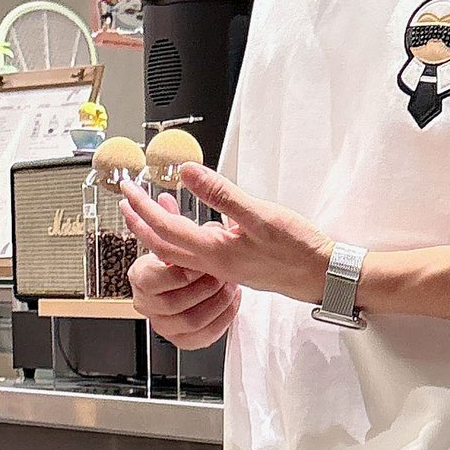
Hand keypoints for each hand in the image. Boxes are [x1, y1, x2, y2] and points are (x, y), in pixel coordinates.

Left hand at [119, 166, 331, 306]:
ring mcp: (225, 268)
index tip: (127, 190)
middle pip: (164, 246)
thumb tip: (188, 172)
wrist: (323, 277)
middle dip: (141, 223)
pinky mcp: (237, 266)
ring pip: (180, 252)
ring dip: (160, 230)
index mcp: (216, 253)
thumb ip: (221, 193)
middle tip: (126, 201)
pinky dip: (184, 237)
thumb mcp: (260, 215)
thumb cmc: (298, 250)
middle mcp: (215, 265)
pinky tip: (191, 224)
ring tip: (151, 208)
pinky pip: (198, 253)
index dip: (142, 208)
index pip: (165, 230)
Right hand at [124, 185, 238, 348]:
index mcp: (141, 276)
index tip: (199, 260)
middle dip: (201, 286)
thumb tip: (166, 198)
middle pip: (174, 302)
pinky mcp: (182, 339)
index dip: (180, 270)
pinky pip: (202, 336)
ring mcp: (164, 324)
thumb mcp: (175, 234)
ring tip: (231, 284)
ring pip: (190, 320)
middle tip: (221, 271)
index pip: (154, 277)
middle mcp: (147, 303)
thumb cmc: (180, 258)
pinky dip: (221, 319)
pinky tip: (233, 301)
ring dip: (214, 302)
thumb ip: (172, 217)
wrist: (183, 286)